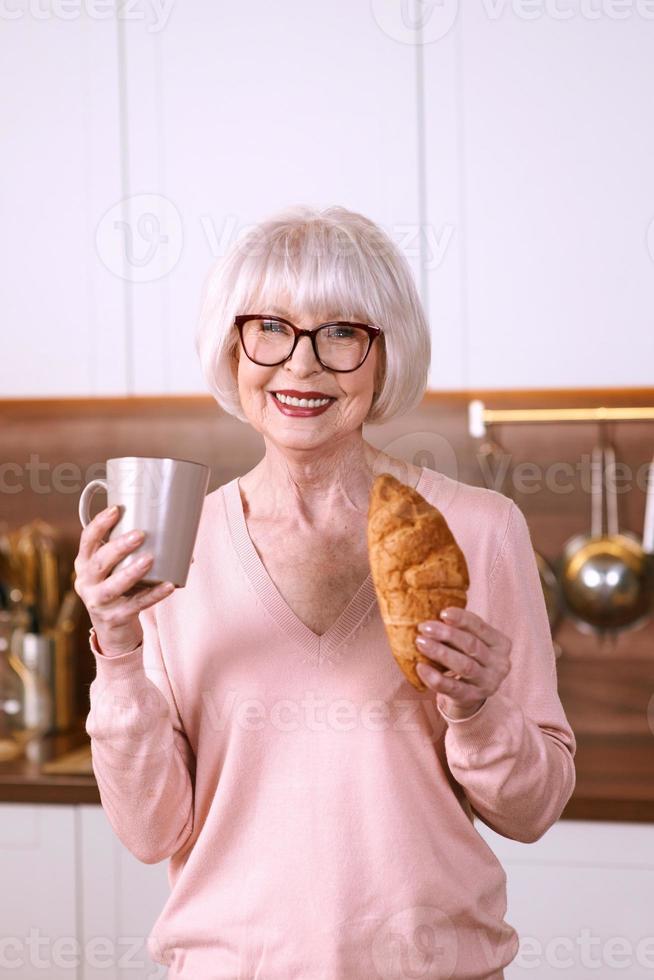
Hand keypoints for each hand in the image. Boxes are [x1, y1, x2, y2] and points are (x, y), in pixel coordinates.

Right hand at [73, 505, 174, 656]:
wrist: (112, 631)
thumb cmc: (119, 588)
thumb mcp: (114, 569)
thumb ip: (130, 550)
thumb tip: (174, 525)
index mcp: (85, 564)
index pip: (87, 541)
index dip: (99, 524)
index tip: (116, 509)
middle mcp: (86, 582)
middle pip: (99, 562)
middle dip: (118, 547)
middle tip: (140, 534)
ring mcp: (99, 602)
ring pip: (113, 586)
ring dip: (131, 572)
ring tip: (150, 559)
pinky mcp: (115, 618)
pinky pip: (136, 605)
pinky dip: (154, 595)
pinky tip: (169, 586)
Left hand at [414, 607, 510, 719]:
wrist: (470, 692)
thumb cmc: (467, 657)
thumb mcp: (472, 642)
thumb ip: (461, 629)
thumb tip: (432, 609)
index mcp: (501, 644)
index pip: (481, 627)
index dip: (462, 619)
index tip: (442, 612)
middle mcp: (500, 664)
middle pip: (471, 646)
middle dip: (447, 634)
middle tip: (424, 627)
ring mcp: (489, 683)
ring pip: (464, 666)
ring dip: (440, 652)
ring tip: (420, 642)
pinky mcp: (473, 698)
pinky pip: (452, 688)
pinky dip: (435, 677)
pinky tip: (420, 667)